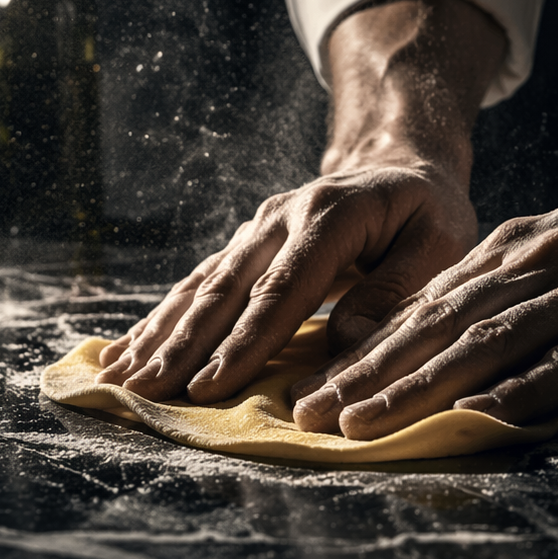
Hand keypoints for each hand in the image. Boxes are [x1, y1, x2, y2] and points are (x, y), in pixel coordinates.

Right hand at [94, 159, 476, 401]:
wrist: (400, 165)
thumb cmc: (427, 214)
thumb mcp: (438, 244)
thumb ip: (394, 291)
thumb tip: (347, 342)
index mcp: (330, 216)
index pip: (281, 290)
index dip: (244, 342)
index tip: (209, 387)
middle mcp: (280, 218)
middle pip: (225, 290)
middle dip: (182, 346)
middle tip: (146, 392)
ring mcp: (256, 230)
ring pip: (200, 288)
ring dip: (159, 335)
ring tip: (119, 377)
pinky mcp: (244, 246)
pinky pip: (196, 286)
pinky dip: (161, 321)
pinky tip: (125, 352)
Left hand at [291, 0, 557, 439]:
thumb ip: (511, 292)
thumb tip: (447, 346)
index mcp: (518, 248)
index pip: (427, 306)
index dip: (367, 351)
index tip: (314, 390)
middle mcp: (541, 262)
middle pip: (441, 325)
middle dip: (370, 374)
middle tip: (311, 416)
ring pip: (490, 341)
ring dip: (421, 385)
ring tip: (366, 422)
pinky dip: (527, 388)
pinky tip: (483, 417)